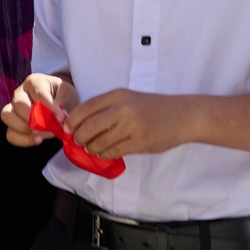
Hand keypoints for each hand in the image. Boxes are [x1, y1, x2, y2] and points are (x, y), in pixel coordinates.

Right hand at [4, 72, 71, 146]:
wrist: (60, 100)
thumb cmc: (62, 95)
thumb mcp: (67, 95)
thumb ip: (64, 106)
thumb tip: (60, 120)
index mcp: (34, 82)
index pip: (38, 94)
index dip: (49, 107)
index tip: (61, 118)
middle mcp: (20, 93)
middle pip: (19, 105)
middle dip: (35, 119)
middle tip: (51, 127)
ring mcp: (13, 107)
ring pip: (8, 116)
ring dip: (25, 128)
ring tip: (42, 134)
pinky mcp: (13, 123)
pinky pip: (10, 133)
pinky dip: (23, 139)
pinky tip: (38, 139)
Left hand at [61, 87, 193, 158]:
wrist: (183, 115)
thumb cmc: (152, 107)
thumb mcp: (128, 98)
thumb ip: (106, 107)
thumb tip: (79, 123)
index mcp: (117, 95)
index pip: (85, 108)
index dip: (72, 120)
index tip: (67, 128)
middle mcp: (123, 109)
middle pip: (88, 127)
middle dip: (79, 137)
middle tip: (78, 141)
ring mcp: (132, 127)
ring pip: (100, 142)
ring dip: (92, 148)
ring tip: (91, 148)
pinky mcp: (140, 142)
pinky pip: (114, 152)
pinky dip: (105, 154)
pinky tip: (105, 153)